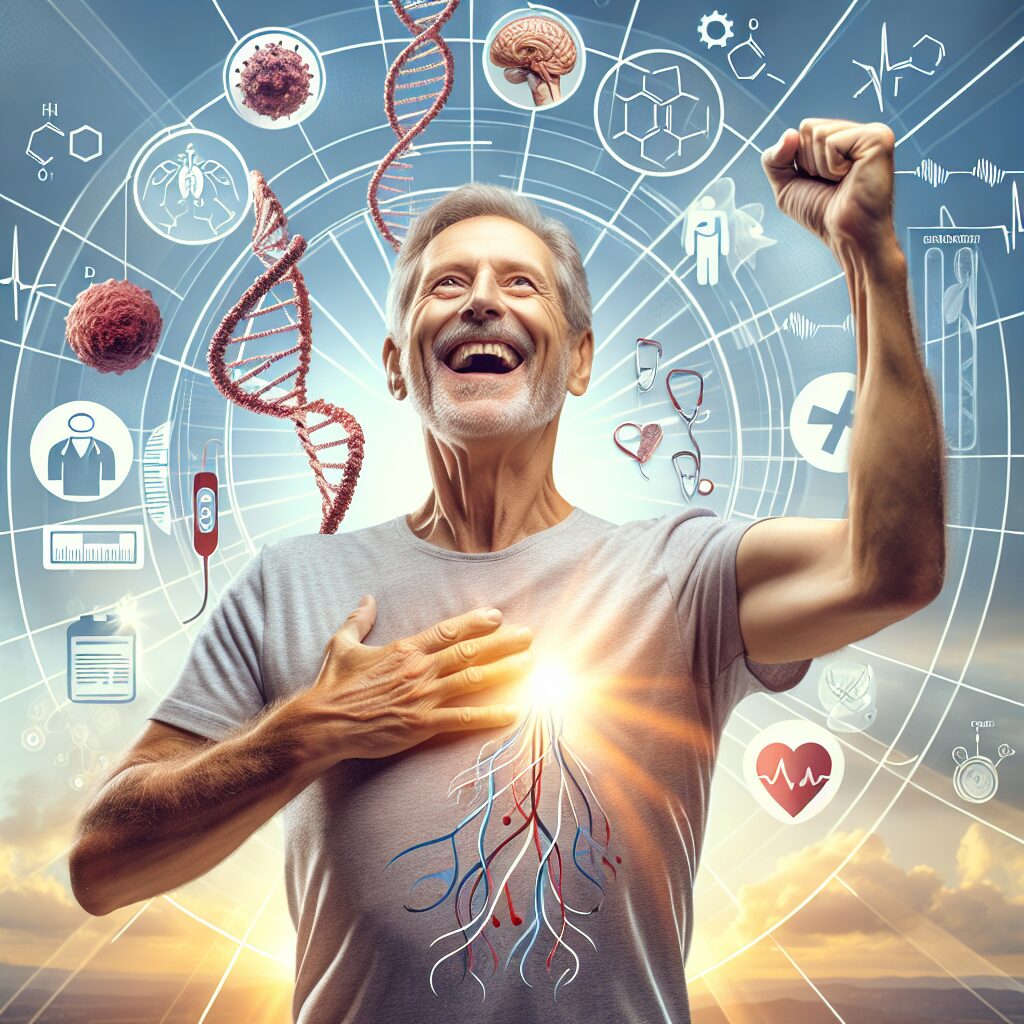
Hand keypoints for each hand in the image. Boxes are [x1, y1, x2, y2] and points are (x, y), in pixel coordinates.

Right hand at [304, 597, 533, 761]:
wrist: (322, 723)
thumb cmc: (332, 686)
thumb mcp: (341, 645)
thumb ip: (358, 620)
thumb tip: (366, 598)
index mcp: (405, 649)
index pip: (448, 631)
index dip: (476, 622)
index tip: (498, 616)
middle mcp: (420, 669)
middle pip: (470, 651)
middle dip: (503, 643)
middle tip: (529, 636)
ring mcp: (423, 696)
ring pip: (473, 679)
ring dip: (505, 671)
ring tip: (530, 665)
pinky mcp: (422, 724)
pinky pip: (463, 718)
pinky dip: (490, 714)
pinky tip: (513, 711)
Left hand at [761, 119, 896, 255]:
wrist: (846, 235)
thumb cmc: (823, 213)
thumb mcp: (786, 186)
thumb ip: (774, 159)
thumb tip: (789, 133)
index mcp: (839, 138)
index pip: (801, 130)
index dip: (799, 161)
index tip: (819, 180)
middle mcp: (855, 132)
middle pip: (807, 128)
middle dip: (808, 163)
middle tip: (832, 182)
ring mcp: (870, 132)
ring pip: (818, 134)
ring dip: (821, 167)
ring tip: (841, 181)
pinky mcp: (878, 138)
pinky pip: (832, 142)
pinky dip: (833, 166)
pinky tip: (850, 177)